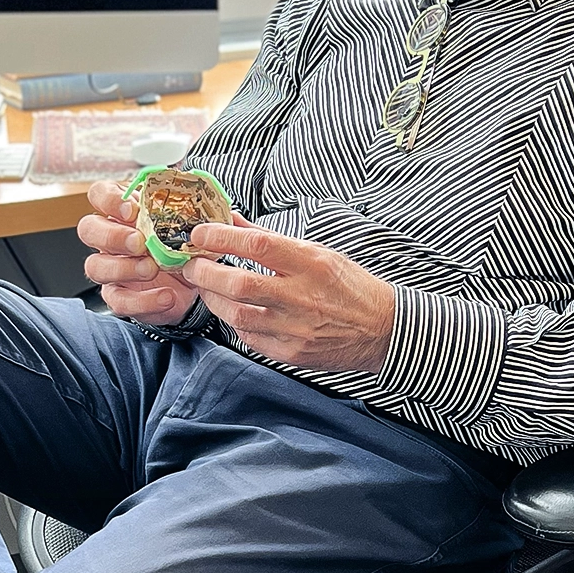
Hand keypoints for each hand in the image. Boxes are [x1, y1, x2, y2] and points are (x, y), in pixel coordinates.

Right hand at [78, 180, 202, 324]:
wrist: (194, 283)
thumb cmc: (185, 245)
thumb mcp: (191, 225)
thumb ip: (192, 214)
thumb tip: (207, 208)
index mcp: (124, 211)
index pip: (99, 194)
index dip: (109, 199)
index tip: (131, 209)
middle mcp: (110, 237)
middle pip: (89, 229)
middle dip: (112, 235)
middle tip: (140, 242)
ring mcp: (110, 267)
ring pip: (95, 266)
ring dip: (123, 268)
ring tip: (152, 269)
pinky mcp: (119, 296)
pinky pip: (118, 300)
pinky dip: (143, 301)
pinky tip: (166, 296)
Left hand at [184, 222, 395, 373]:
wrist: (381, 329)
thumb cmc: (349, 286)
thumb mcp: (317, 252)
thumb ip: (269, 239)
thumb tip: (232, 220)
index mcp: (310, 264)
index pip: (257, 244)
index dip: (222, 236)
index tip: (200, 233)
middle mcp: (301, 296)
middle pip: (238, 283)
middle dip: (205, 272)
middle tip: (191, 264)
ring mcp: (295, 328)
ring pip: (237, 315)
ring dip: (213, 298)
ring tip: (206, 286)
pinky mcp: (291, 352)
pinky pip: (249, 337)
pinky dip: (234, 322)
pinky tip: (233, 310)